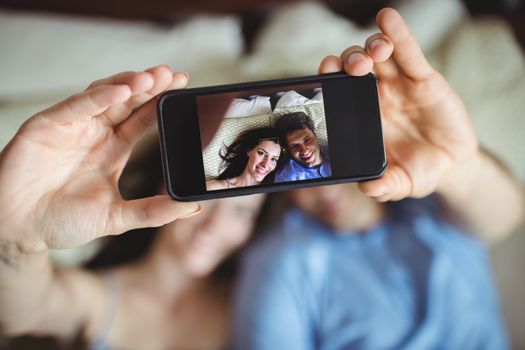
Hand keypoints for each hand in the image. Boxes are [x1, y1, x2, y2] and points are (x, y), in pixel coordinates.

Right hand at [0, 66, 200, 253]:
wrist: (18, 231)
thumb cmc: (62, 221)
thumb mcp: (115, 218)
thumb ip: (152, 212)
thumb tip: (191, 206)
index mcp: (113, 148)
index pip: (144, 118)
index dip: (162, 102)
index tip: (184, 88)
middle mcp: (96, 133)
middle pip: (128, 101)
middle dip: (150, 86)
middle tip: (174, 75)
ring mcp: (73, 127)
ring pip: (104, 96)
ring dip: (128, 84)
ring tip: (152, 78)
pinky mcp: (47, 126)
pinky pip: (75, 107)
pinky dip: (97, 97)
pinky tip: (119, 90)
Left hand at [318, 8, 477, 200]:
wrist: (451, 164)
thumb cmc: (418, 170)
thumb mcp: (402, 183)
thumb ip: (386, 186)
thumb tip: (369, 189)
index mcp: (362, 116)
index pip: (340, 91)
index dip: (331, 78)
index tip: (324, 71)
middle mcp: (376, 96)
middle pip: (356, 67)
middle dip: (351, 61)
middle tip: (355, 67)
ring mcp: (399, 84)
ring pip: (380, 55)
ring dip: (373, 45)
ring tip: (376, 50)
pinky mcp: (423, 78)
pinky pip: (409, 52)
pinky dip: (398, 34)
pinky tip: (389, 19)